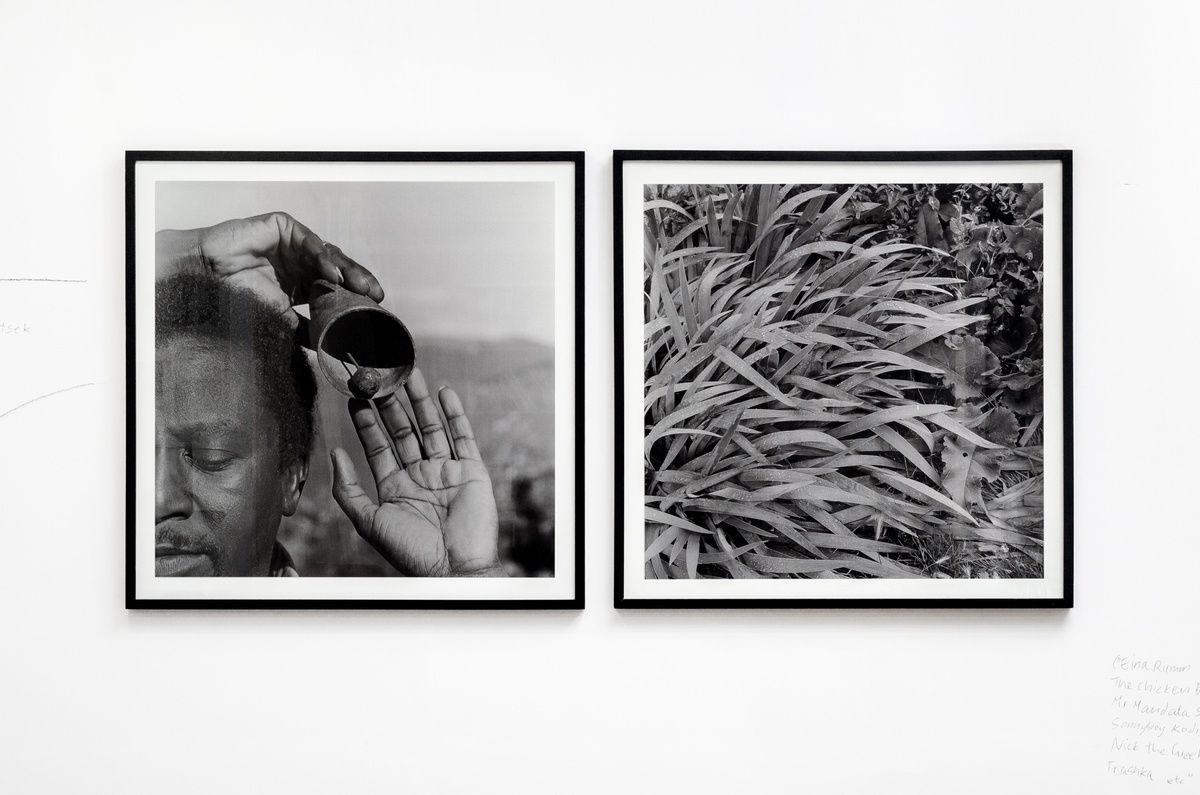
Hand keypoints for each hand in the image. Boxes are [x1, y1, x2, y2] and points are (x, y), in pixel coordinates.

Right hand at [155, 212, 383, 312]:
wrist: (205, 277)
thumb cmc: (237, 297)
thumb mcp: (279, 318)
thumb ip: (303, 329)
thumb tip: (326, 348)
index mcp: (301, 282)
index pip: (336, 288)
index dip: (355, 297)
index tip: (375, 310)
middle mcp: (300, 262)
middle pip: (338, 270)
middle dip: (358, 282)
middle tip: (376, 296)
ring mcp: (292, 244)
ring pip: (328, 255)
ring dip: (347, 271)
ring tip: (361, 287)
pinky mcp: (283, 227)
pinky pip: (309, 241)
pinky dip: (322, 257)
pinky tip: (332, 274)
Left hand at [329, 368, 502, 576]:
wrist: (454, 568)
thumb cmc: (410, 551)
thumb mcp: (369, 521)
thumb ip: (348, 488)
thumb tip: (334, 453)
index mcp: (394, 487)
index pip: (378, 446)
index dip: (367, 422)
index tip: (357, 397)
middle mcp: (419, 476)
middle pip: (403, 431)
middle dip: (392, 405)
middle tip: (381, 377)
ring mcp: (446, 471)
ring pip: (431, 428)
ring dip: (420, 402)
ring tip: (410, 374)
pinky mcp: (471, 471)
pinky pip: (462, 437)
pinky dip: (454, 414)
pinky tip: (444, 392)